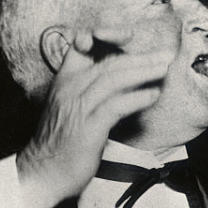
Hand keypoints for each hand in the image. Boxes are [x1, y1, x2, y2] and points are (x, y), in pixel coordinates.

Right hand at [17, 27, 172, 207]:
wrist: (42, 173)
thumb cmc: (61, 142)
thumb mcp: (72, 108)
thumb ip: (93, 91)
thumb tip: (129, 82)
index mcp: (65, 80)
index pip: (82, 45)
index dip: (105, 34)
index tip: (130, 36)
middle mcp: (71, 88)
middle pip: (109, 62)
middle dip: (141, 57)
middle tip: (165, 56)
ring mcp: (79, 107)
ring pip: (114, 78)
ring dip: (144, 71)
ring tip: (164, 69)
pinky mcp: (89, 127)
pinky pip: (116, 105)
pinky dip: (137, 98)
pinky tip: (153, 95)